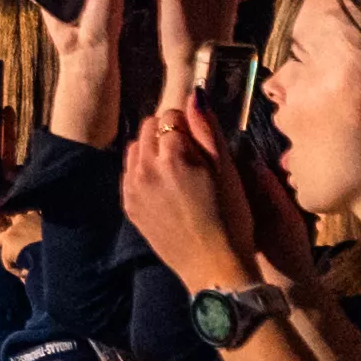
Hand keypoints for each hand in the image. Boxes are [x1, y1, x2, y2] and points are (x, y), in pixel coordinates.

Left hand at [118, 98, 262, 298]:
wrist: (214, 267)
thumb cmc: (230, 218)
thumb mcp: (227, 170)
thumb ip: (207, 129)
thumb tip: (195, 93)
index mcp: (173, 156)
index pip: (172, 113)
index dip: (191, 124)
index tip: (204, 144)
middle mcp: (146, 169)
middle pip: (150, 126)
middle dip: (169, 132)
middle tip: (192, 156)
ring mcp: (134, 190)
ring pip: (137, 147)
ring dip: (154, 148)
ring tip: (178, 170)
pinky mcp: (130, 207)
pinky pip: (130, 173)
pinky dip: (144, 170)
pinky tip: (165, 186)